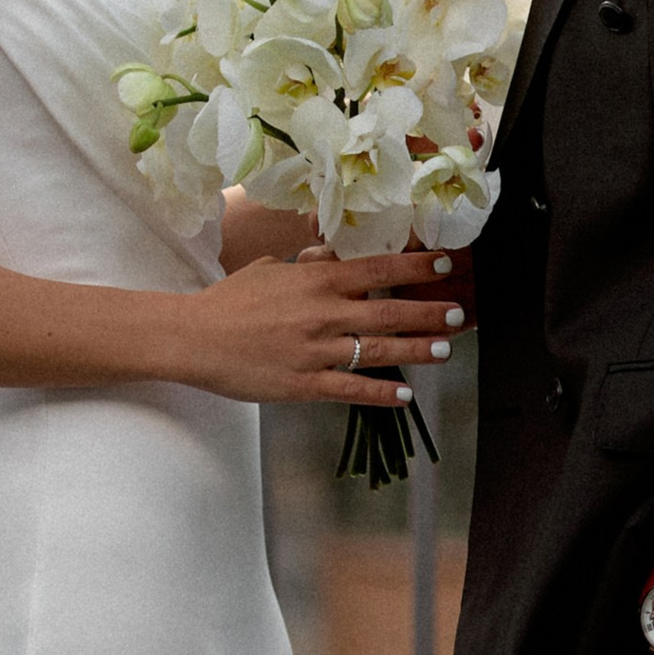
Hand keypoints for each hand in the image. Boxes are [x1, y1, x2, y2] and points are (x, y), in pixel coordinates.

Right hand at [176, 245, 470, 408]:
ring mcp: (316, 351)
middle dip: (428, 311)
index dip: (414, 265)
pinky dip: (380, 392)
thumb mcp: (272, 269)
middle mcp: (323, 313)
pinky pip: (351, 389)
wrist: (195, 338)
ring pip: (378, 349)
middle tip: (458, 313)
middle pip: (389, 310)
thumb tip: (334, 259)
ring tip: (445, 349)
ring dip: (417, 350)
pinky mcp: (304, 385)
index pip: (376, 267)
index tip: (443, 264)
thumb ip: (308, 266)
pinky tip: (404, 395)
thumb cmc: (231, 299)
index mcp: (316, 279)